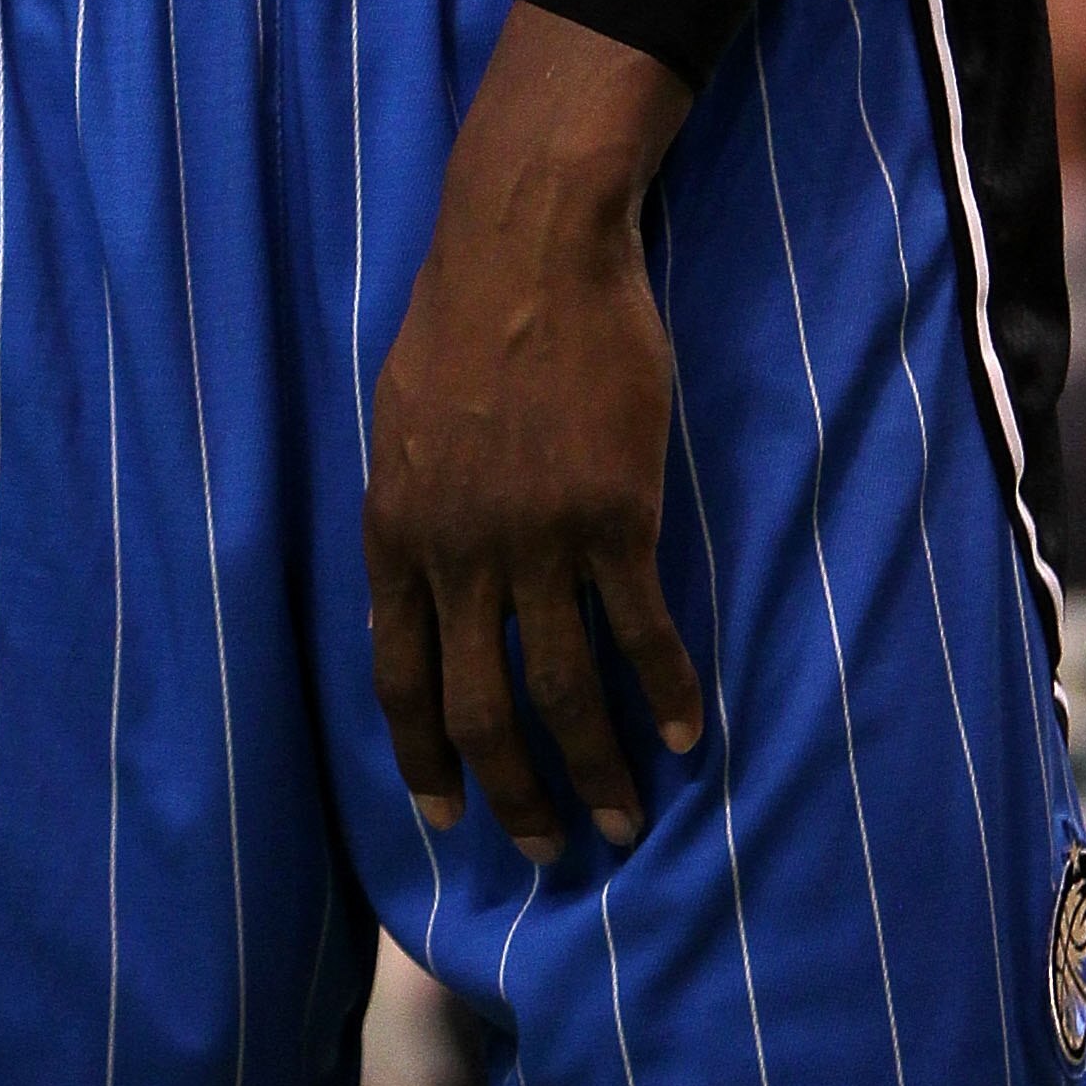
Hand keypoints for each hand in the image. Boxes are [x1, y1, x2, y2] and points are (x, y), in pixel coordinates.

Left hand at [365, 5, 702, 862]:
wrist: (530, 239)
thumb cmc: (463, 313)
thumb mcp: (400, 420)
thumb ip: (409, 513)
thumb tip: (412, 589)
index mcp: (395, 528)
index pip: (397, 677)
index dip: (425, 755)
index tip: (448, 814)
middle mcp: (458, 551)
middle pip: (482, 706)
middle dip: (517, 792)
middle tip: (553, 846)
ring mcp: (538, 536)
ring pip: (566, 689)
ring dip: (599, 767)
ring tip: (627, 816)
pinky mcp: (615, 513)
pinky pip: (642, 631)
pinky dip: (668, 691)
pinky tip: (689, 731)